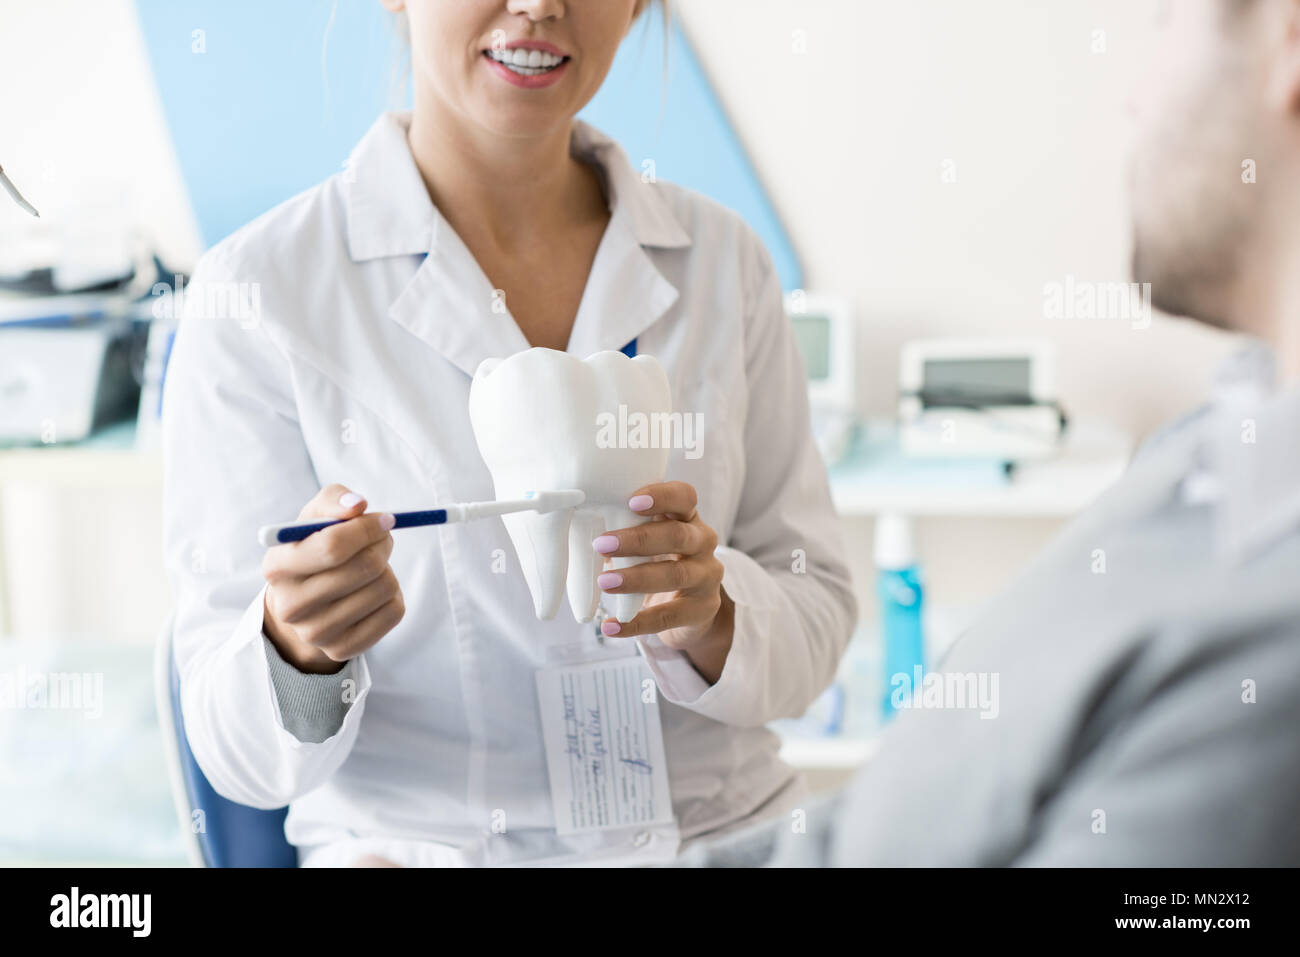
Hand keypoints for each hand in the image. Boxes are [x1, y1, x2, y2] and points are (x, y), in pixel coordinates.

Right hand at [261, 484, 404, 673]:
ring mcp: (315, 633)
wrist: (305, 602)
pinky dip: (393, 595)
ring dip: (387, 569)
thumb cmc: (313, 548)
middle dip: (383, 545)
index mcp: (277, 567)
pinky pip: (393, 612)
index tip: (384, 520)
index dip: (366, 528)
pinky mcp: (342, 649)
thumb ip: (335, 499)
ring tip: (371, 568)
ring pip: (384, 588)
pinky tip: (373, 593)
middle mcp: (290, 606)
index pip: (332, 546)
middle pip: (364, 567)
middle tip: (383, 539)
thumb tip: (358, 506)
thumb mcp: (315, 516)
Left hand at [593, 481, 734, 683]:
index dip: (662, 496)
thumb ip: (624, 527)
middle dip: (638, 540)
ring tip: (604, 583)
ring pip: (676, 574)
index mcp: (687, 516)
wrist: (690, 604)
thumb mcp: (647, 538)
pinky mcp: (704, 609)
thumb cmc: (659, 559)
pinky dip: (636, 623)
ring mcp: (707, 575)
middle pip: (678, 535)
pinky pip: (669, 616)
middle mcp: (703, 542)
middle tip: (601, 545)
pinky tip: (611, 626)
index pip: (685, 496)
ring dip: (637, 578)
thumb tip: (580, 527)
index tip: (631, 502)